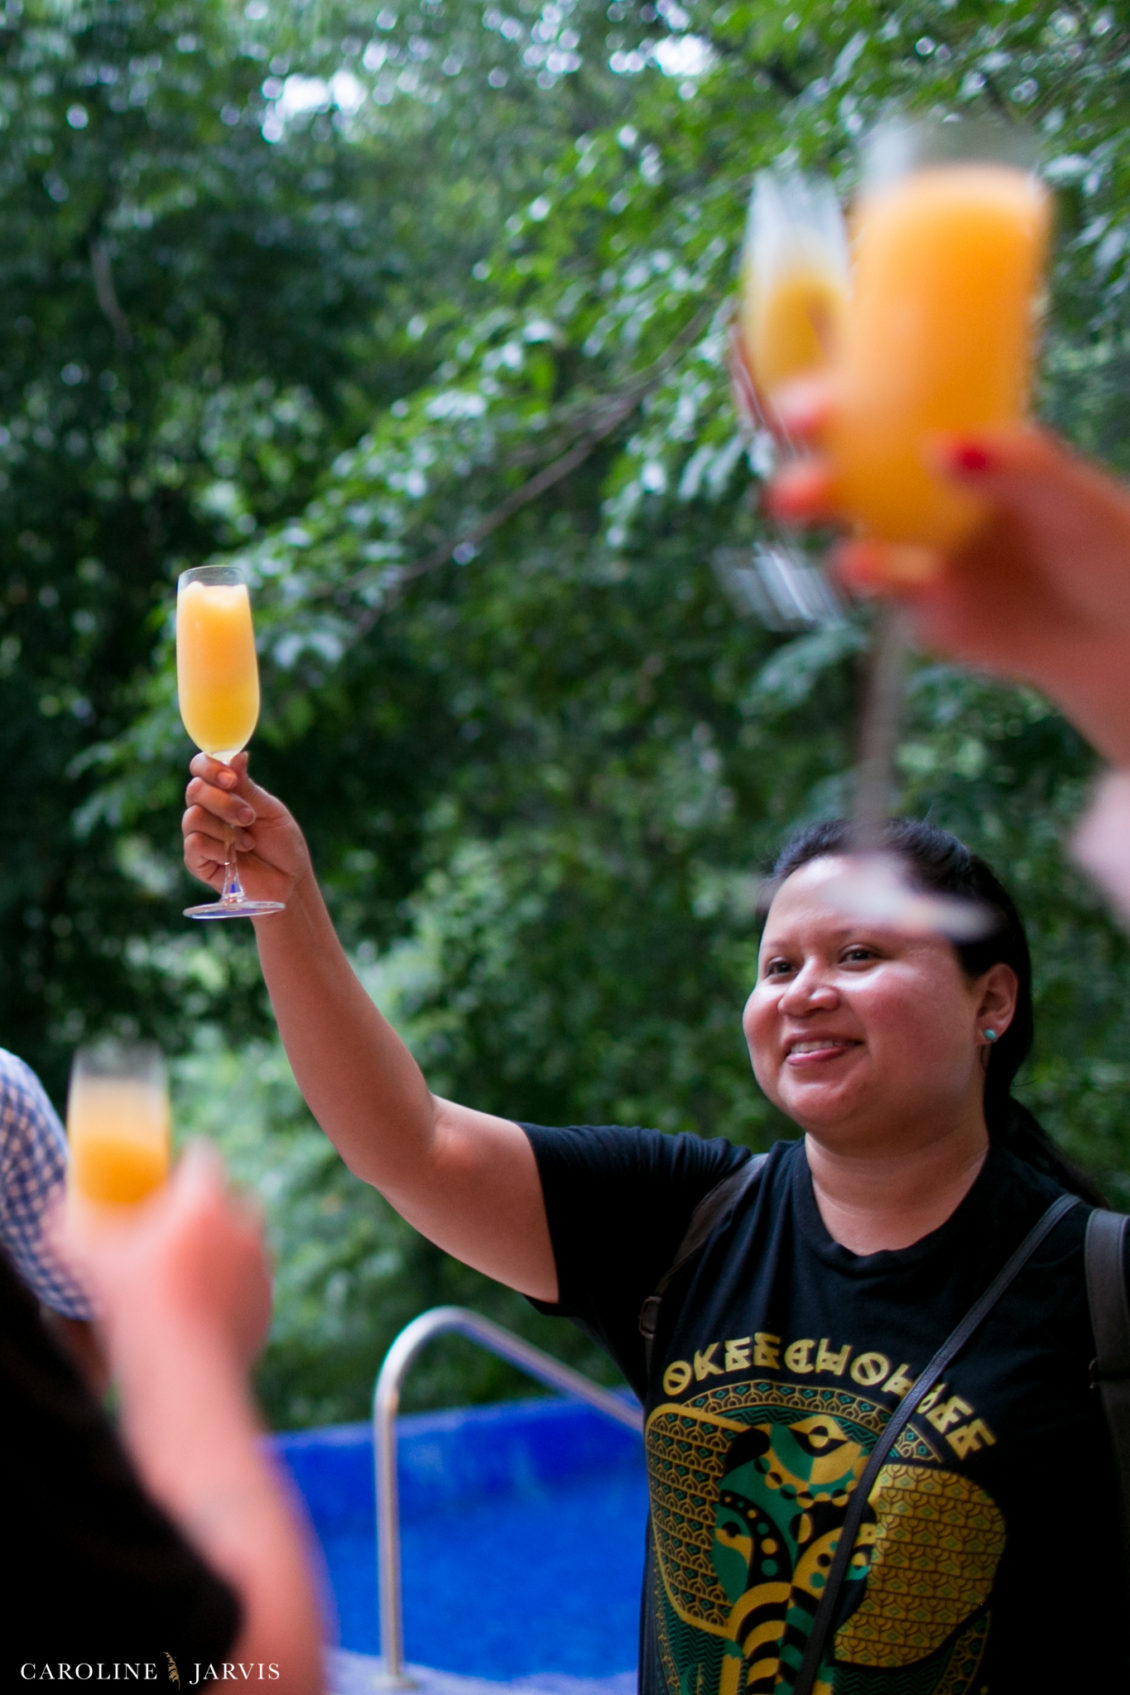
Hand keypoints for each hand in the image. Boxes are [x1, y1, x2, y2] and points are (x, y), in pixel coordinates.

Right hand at [56, 1141, 271, 1373]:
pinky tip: (207, 1307)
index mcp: (203, 1204)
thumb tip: (54, 1212)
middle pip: (235, 1196)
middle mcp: (242, 1227)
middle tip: (182, 1228)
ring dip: (229, 1247)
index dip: (187, 1163)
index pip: (204, 1157)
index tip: (173, 1177)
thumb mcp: (94, 1264)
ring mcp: (259, 1265)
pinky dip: (237, 1287)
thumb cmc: (136, 1309)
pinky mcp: (266, 1301)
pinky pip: (254, 1282)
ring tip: (193, 1271)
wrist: (181, 1371)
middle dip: (214, 1206)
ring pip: (249, 1240)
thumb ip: (71, 1231)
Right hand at [182, 752, 311, 908]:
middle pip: (195, 790)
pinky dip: (218, 848)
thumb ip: (248, 787)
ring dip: (225, 828)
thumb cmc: (282, 845)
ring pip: (192, 816)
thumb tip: (236, 755)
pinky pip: (194, 843)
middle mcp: (207, 810)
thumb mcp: (270, 810)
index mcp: (224, 792)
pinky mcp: (197, 861)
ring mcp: (200, 835)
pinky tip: (235, 857)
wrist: (289, 882)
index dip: (210, 768)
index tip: (232, 780)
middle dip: (224, 801)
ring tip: (249, 843)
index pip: (201, 768)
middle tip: (249, 817)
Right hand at [767, 386, 1129, 765]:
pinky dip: (879, 577)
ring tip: (820, 525)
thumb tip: (942, 447)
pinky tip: (893, 572)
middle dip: (802, 467)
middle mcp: (917, 493)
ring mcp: (914, 550)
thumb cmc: (1101, 544)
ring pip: (846, 531)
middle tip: (795, 466)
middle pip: (836, 471)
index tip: (808, 403)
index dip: (828, 399)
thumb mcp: (1070, 494)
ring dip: (820, 520)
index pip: (873, 407)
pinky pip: (885, 588)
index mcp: (950, 440)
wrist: (1116, 633)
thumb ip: (1015, 466)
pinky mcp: (920, 606)